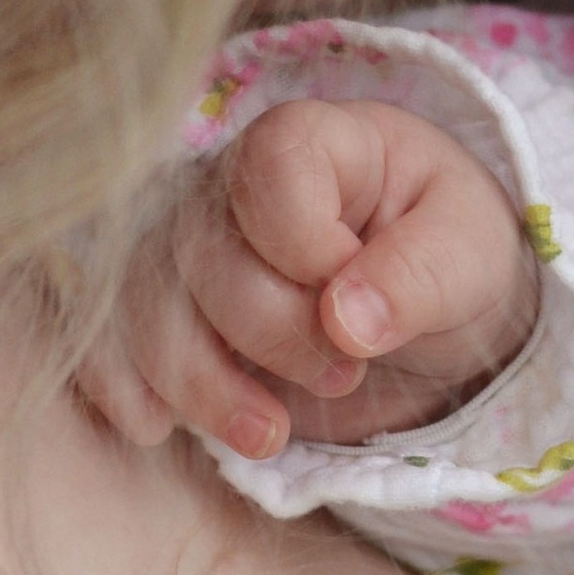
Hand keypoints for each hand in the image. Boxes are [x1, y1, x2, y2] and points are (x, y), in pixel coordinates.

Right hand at [82, 99, 539, 460]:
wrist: (423, 302)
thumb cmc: (447, 252)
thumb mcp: (470, 255)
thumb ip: (418, 276)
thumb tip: (346, 320)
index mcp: (310, 140)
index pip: (271, 174)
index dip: (311, 252)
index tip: (363, 300)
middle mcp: (226, 183)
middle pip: (208, 257)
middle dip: (276, 336)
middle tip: (348, 372)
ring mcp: (180, 247)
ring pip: (145, 307)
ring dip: (203, 386)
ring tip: (273, 434)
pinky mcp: (159, 311)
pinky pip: (103, 339)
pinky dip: (123, 388)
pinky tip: (158, 428)